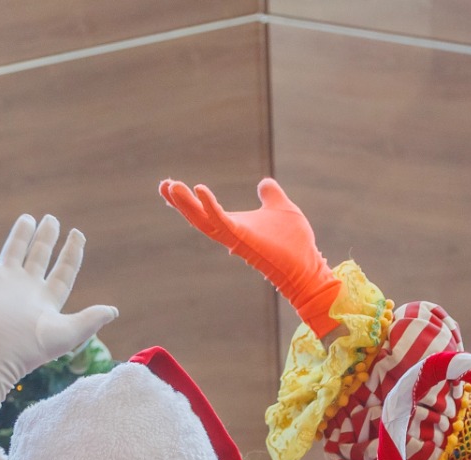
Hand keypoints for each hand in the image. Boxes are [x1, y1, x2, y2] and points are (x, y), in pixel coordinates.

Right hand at [0, 213, 118, 448]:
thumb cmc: (31, 349)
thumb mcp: (68, 333)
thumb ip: (91, 319)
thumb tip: (114, 311)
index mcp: (47, 300)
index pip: (64, 271)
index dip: (72, 253)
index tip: (78, 234)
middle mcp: (27, 288)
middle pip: (39, 257)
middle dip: (46, 238)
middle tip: (52, 219)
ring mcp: (5, 282)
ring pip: (14, 250)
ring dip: (21, 234)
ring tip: (28, 218)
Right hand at [159, 177, 340, 337]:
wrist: (307, 265)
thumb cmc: (294, 243)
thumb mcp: (281, 207)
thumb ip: (270, 195)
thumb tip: (264, 183)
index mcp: (235, 225)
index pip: (205, 211)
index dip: (188, 200)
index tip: (171, 186)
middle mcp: (230, 233)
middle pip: (196, 216)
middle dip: (178, 202)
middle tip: (163, 185)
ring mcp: (234, 237)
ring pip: (202, 220)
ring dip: (185, 204)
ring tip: (171, 186)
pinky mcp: (242, 240)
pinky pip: (220, 222)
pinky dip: (209, 206)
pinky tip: (199, 190)